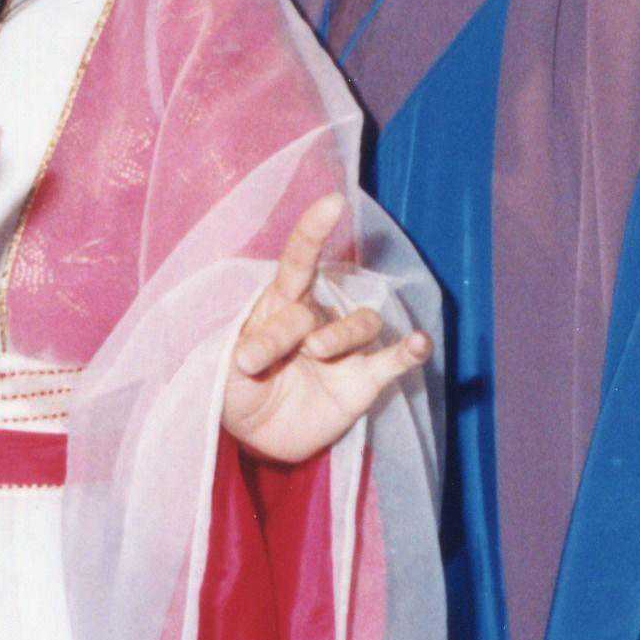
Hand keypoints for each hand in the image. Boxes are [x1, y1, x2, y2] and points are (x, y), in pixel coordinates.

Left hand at [220, 193, 432, 464]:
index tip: (333, 203)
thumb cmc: (240, 390)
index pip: (300, 259)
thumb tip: (253, 354)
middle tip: (252, 360)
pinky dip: (409, 350)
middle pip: (317, 305)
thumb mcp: (222, 372)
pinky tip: (417, 343)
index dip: (316, 230)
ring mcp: (346, 348)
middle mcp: (320, 317)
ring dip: (340, 335)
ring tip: (315, 352)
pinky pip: (394, 359)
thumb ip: (239, 355)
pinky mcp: (365, 380)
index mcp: (282, 303)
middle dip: (284, 330)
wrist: (261, 436)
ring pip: (362, 323)